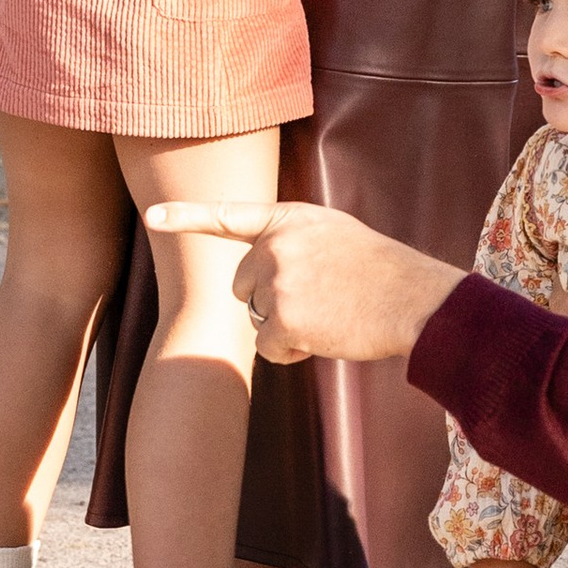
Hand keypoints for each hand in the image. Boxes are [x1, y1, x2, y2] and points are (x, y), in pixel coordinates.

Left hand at [142, 197, 460, 363]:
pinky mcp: (284, 317)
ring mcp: (279, 279)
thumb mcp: (335, 235)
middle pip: (243, 288)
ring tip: (332, 314)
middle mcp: (277, 244)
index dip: (185, 216)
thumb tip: (258, 278)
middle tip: (320, 301)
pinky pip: (269, 348)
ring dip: (287, 328)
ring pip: (258, 320)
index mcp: (290, 219)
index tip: (152, 217)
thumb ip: (294, 242)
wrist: (415, 298)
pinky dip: (293, 351)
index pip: (229, 216)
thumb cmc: (382, 272)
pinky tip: (327, 336)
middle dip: (271, 303)